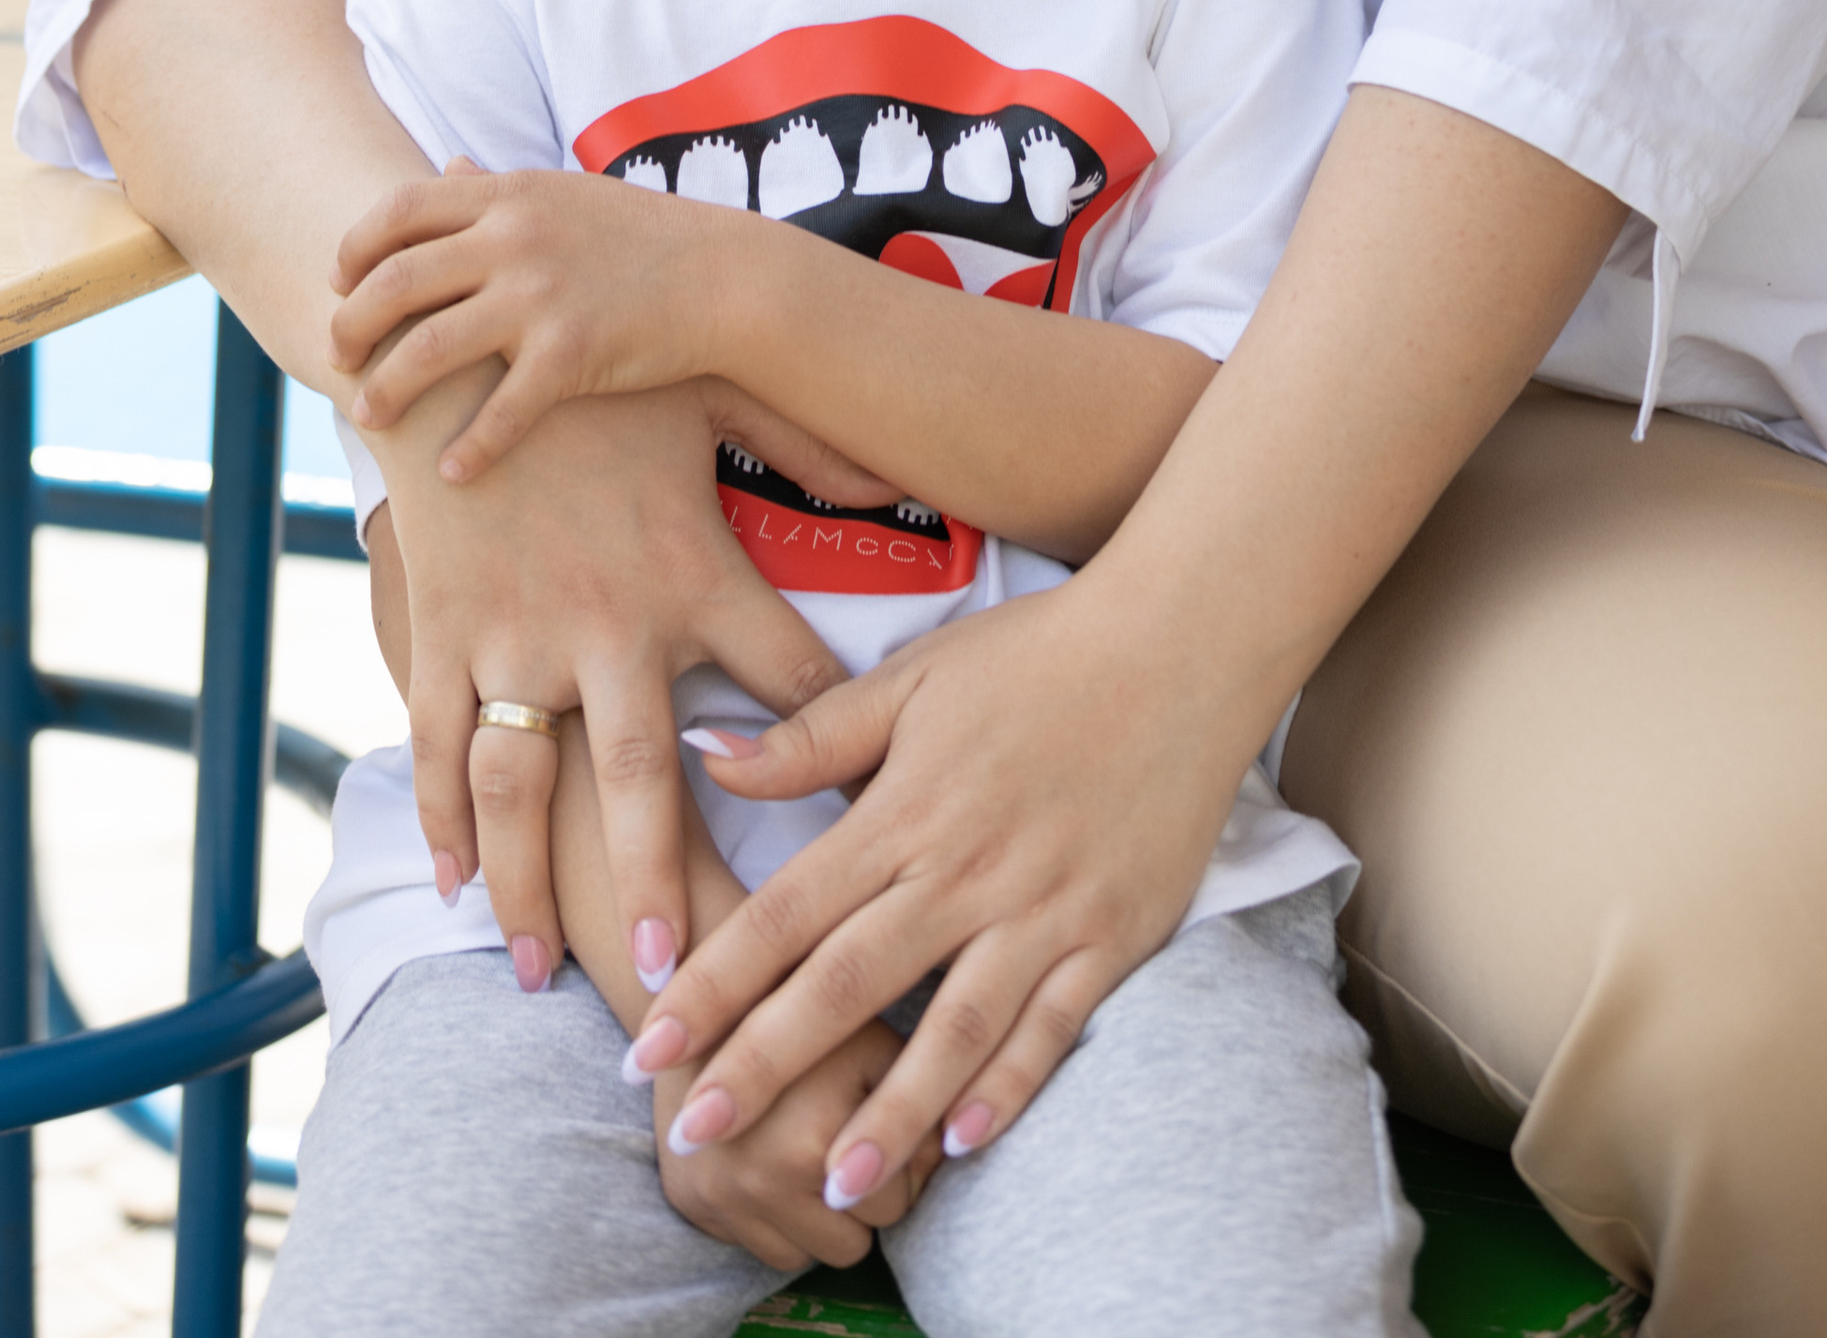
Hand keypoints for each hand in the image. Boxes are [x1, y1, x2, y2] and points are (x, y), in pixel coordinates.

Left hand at [335, 168, 742, 478]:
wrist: (724, 277)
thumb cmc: (643, 237)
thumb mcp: (566, 194)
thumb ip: (499, 187)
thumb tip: (447, 166)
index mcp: (509, 195)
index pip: (399, 209)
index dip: (355, 247)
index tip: (339, 282)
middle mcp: (515, 239)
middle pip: (396, 282)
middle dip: (352, 326)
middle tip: (338, 359)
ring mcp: (542, 296)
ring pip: (430, 349)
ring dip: (388, 391)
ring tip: (370, 419)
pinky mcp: (573, 353)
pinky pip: (501, 411)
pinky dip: (469, 449)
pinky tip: (451, 473)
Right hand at [361, 363, 851, 996]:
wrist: (465, 337)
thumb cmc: (608, 371)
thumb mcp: (719, 392)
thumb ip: (814, 443)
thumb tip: (910, 473)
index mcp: (690, 568)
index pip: (784, 676)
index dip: (825, 756)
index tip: (859, 843)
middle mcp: (605, 617)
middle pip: (641, 776)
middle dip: (655, 884)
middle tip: (674, 983)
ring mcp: (515, 631)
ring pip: (522, 786)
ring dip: (529, 883)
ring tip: (544, 970)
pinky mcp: (446, 629)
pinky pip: (439, 741)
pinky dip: (443, 819)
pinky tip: (457, 884)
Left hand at [620, 578, 1261, 1209]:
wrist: (1180, 643)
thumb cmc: (1037, 654)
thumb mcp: (915, 675)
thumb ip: (812, 733)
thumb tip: (708, 755)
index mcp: (904, 810)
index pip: (785, 913)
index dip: (711, 984)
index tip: (646, 1046)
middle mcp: (965, 870)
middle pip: (847, 985)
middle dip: (763, 1066)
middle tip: (696, 1133)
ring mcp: (1043, 909)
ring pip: (952, 1029)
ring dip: (888, 1112)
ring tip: (832, 1183)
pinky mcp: (1112, 932)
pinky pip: (1054, 1026)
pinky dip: (1009, 1087)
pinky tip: (964, 1142)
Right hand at [651, 1025, 940, 1270]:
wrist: (695, 994)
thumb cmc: (808, 1004)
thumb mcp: (873, 1029)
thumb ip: (922, 1086)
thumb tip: (952, 1147)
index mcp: (819, 1128)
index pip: (906, 1190)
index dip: (909, 1153)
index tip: (892, 1112)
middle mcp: (769, 1171)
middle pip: (868, 1230)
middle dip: (871, 1187)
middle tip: (852, 1127)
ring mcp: (728, 1195)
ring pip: (822, 1252)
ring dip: (828, 1213)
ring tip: (813, 1141)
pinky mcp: (696, 1207)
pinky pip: (775, 1253)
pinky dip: (785, 1221)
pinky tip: (776, 1160)